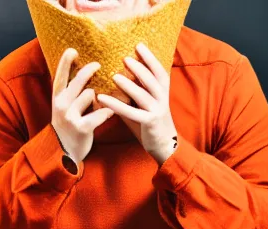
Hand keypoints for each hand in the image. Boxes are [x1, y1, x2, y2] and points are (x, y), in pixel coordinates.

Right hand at [51, 48, 114, 166]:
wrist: (64, 153)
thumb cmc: (68, 127)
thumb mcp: (63, 108)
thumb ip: (70, 93)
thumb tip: (83, 73)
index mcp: (57, 98)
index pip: (60, 76)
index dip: (65, 62)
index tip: (73, 50)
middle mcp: (62, 105)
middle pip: (78, 80)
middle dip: (89, 70)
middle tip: (98, 65)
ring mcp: (71, 116)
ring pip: (90, 95)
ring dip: (99, 98)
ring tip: (103, 103)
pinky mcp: (82, 128)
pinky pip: (99, 113)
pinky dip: (107, 112)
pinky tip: (111, 112)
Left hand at [96, 43, 177, 164]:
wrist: (164, 145)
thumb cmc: (150, 123)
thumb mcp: (143, 105)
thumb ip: (133, 93)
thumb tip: (114, 78)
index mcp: (163, 92)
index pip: (158, 71)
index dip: (150, 58)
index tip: (139, 45)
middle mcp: (162, 99)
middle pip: (151, 80)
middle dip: (139, 67)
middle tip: (124, 57)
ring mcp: (156, 111)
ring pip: (142, 95)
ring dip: (128, 85)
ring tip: (114, 76)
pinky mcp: (149, 122)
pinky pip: (131, 112)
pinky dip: (116, 105)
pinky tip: (102, 99)